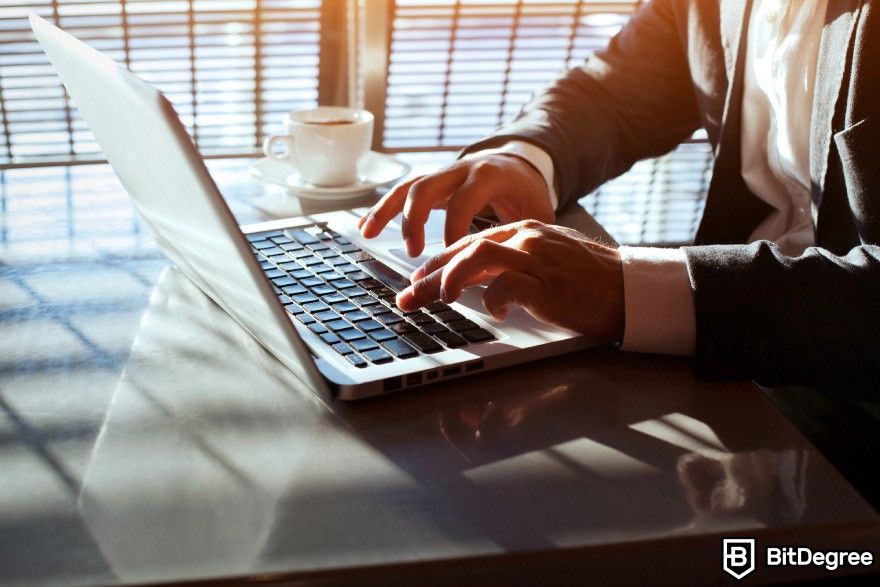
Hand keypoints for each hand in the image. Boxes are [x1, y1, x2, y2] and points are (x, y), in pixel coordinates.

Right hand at [358, 153, 553, 256]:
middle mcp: (461, 169)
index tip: (451, 259)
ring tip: (368, 234)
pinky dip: (382, 208)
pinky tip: (366, 227)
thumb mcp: (536, 212)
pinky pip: (402, 190)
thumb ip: (525, 237)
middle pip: (427, 187)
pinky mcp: (431, 181)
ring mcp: (443, 173)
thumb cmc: (527, 193)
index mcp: (488, 176)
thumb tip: (517, 272)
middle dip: (415, 220)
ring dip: (386, 210)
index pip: (463, 201)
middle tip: (414, 253)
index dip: (454, 230)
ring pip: (408, 186)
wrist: (520, 164)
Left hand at [396, 220, 624, 342]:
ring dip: (450, 279)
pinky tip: (492, 311)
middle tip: (407, 298)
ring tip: (438, 300)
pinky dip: (492, 299)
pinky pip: (507, 285)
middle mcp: (526, 239)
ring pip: (478, 257)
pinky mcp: (547, 282)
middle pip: (464, 250)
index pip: (469, 243)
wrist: (628, 289)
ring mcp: (536, 258)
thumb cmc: (589, 282)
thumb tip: (480, 286)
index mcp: (524, 231)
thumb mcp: (547, 264)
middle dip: (430, 275)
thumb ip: (514, 267)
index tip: (418, 282)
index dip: (439, 263)